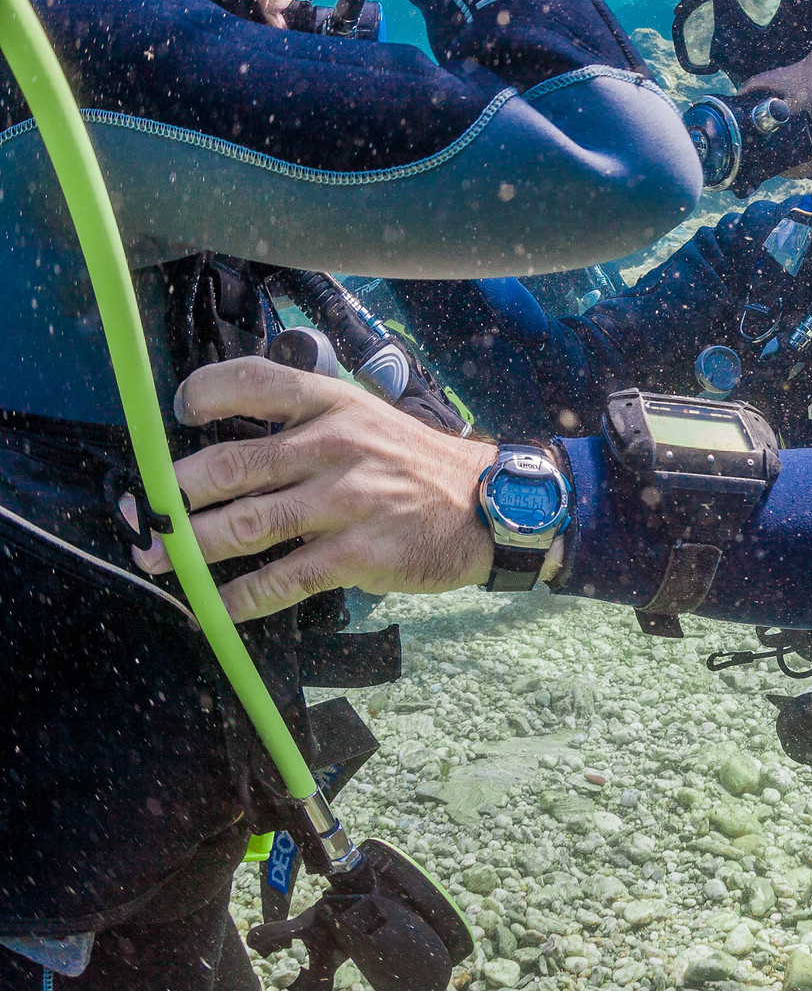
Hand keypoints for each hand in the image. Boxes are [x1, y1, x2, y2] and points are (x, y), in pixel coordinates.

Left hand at [133, 360, 495, 619]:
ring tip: (160, 559)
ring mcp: (346, 502)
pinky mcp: (357, 554)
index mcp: (334, 404)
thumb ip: (307, 422)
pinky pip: (283, 580)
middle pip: (232, 464)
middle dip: (174, 492)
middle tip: (145, 512)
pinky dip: (239, 599)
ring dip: (191, 547)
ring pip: (246, 525)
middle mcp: (335, 447)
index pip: (257, 382)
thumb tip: (230, 445)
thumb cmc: (415, 464)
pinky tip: (213, 608)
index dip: (206, 393)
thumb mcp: (368, 418)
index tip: (178, 412)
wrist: (487, 507)